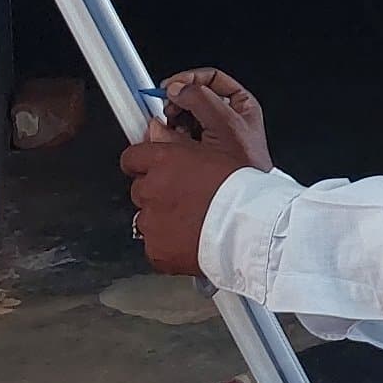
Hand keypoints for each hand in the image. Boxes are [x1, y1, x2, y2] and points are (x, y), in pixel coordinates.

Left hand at [121, 72, 266, 276]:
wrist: (250, 229)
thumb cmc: (241, 192)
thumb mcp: (213, 152)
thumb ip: (176, 143)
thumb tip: (155, 132)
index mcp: (164, 161)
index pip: (131, 158)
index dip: (142, 165)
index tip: (148, 170)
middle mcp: (152, 189)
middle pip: (139, 189)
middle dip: (156, 193)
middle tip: (183, 199)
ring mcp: (151, 221)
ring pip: (146, 218)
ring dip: (161, 219)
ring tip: (191, 222)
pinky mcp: (156, 250)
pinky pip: (154, 246)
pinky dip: (167, 245)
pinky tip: (189, 240)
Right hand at [155, 67, 271, 170]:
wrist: (244, 198)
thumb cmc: (247, 164)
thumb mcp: (224, 123)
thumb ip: (200, 99)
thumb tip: (178, 88)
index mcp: (240, 104)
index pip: (212, 78)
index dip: (190, 79)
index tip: (171, 86)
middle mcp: (227, 117)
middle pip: (194, 98)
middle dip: (178, 103)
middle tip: (168, 108)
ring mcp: (213, 134)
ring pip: (185, 118)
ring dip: (174, 122)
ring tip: (172, 129)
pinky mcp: (201, 150)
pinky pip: (181, 137)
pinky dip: (174, 137)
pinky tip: (174, 143)